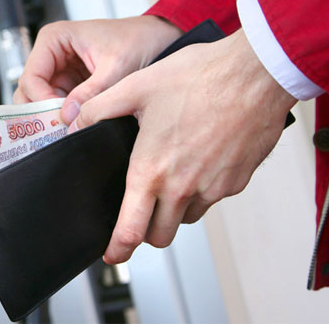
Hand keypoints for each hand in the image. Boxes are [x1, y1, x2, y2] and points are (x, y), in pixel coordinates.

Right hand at [13, 16, 182, 122]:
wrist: (159, 40)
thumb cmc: (138, 40)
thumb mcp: (116, 67)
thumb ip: (91, 92)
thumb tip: (68, 115)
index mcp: (54, 39)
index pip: (31, 76)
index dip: (40, 100)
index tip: (59, 117)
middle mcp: (51, 54)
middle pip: (29, 90)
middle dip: (41, 112)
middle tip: (56, 130)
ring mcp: (60, 71)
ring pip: (41, 101)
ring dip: (52, 117)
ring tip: (67, 130)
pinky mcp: (71, 85)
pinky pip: (58, 105)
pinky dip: (63, 118)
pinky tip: (74, 126)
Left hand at [68, 29, 296, 263]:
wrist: (255, 73)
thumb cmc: (198, 77)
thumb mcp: (135, 87)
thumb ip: (98, 109)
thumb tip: (73, 124)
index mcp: (152, 170)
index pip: (132, 230)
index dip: (118, 248)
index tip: (112, 254)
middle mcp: (184, 187)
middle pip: (160, 234)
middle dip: (146, 229)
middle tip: (139, 210)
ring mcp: (214, 188)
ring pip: (187, 217)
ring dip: (175, 209)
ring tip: (170, 172)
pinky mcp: (237, 181)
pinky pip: (212, 198)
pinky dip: (201, 189)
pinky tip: (197, 157)